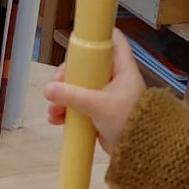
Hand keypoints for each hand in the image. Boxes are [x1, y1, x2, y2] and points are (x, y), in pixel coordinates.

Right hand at [43, 29, 144, 153]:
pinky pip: (79, 106)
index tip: (78, 39)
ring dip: (63, 97)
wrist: (140, 152)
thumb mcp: (98, 105)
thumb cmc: (128, 121)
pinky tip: (57, 119)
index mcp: (122, 69)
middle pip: (87, 65)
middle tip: (56, 86)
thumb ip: (72, 96)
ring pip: (80, 87)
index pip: (113, 40)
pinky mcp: (99, 113)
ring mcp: (106, 96)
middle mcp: (114, 79)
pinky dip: (67, 111)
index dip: (97, 35)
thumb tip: (48, 90)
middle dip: (67, 77)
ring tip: (54, 110)